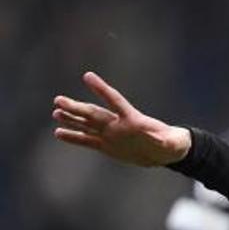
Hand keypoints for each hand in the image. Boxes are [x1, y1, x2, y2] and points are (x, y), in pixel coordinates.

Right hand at [53, 72, 191, 164]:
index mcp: (132, 119)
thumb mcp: (171, 143)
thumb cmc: (170, 144)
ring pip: (87, 124)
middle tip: (59, 99)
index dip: (101, 89)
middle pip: (94, 113)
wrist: (163, 153)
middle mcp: (117, 124)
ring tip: (56, 112)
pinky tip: (58, 132)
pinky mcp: (107, 146)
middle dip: (77, 107)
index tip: (87, 76)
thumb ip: (165, 140)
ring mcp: (110, 134)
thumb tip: (161, 139)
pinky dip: (73, 137)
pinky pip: (87, 141)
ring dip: (72, 118)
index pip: (114, 100)